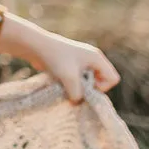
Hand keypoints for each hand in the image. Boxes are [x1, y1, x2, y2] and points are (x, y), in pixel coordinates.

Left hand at [0, 13, 119, 103]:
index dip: (103, 87)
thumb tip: (77, 103)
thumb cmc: (55, 58)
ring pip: (88, 82)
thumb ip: (77, 94)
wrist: (36, 46)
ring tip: (65, 86)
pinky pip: (77, 80)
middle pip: (101, 81)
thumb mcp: (69, 79)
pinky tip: (60, 83)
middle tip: (74, 88)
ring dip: (78, 88)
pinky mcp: (70, 66)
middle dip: (89, 89)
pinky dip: (70, 85)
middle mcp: (91, 59)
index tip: (87, 87)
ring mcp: (81, 62)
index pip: (113, 78)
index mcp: (97, 58)